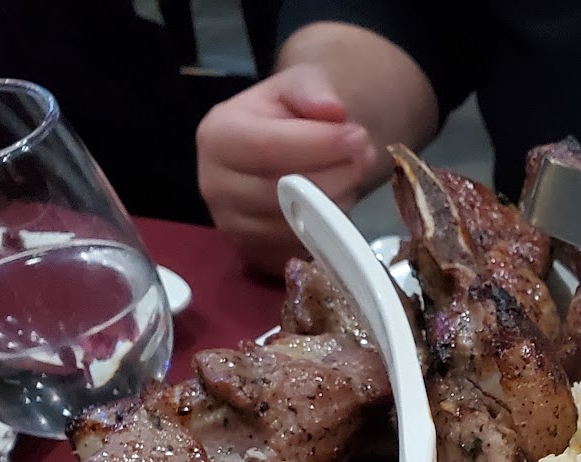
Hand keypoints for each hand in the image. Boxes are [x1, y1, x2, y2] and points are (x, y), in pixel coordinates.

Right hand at [197, 64, 381, 275]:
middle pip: (285, 192)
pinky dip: (327, 232)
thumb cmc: (286, 115)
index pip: (268, 147)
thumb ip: (312, 89)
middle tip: (365, 156)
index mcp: (217, 137)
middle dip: (337, 174)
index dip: (319, 144)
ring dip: (337, 204)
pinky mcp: (256, 256)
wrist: (277, 150)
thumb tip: (332, 110)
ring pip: (297, 226)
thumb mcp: (297, 85)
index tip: (359, 137)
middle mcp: (215, 187)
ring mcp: (233, 228)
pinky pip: (302, 252)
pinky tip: (335, 206)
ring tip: (350, 177)